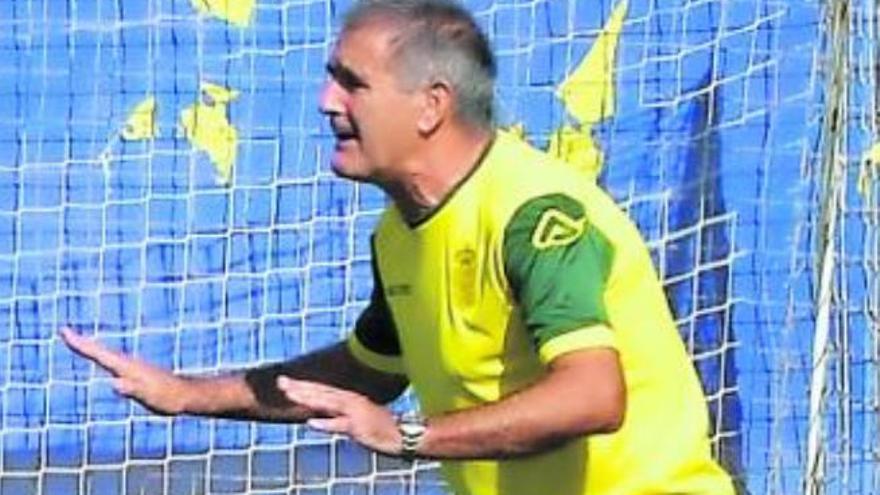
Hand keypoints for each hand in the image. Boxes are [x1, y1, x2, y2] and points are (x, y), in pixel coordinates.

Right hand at [60, 327, 191, 414]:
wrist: (187, 394)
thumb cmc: (167, 397)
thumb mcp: (148, 395)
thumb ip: (131, 389)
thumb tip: (115, 384)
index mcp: (126, 367)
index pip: (98, 353)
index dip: (80, 344)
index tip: (65, 332)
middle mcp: (129, 362)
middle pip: (100, 350)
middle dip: (82, 342)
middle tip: (65, 332)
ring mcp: (134, 366)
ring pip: (107, 354)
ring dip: (91, 348)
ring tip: (78, 342)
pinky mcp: (138, 372)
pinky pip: (114, 361)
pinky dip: (103, 356)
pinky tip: (103, 359)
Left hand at [277, 377, 401, 455]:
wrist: (403, 433)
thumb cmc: (381, 427)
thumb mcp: (357, 417)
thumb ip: (338, 415)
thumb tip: (317, 418)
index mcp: (349, 398)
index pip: (321, 389)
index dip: (302, 385)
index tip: (285, 381)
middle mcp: (350, 401)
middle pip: (320, 392)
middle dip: (299, 387)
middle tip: (280, 382)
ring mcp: (354, 412)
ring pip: (327, 403)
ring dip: (308, 399)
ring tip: (290, 395)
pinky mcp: (358, 427)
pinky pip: (339, 425)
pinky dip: (325, 424)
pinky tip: (311, 423)